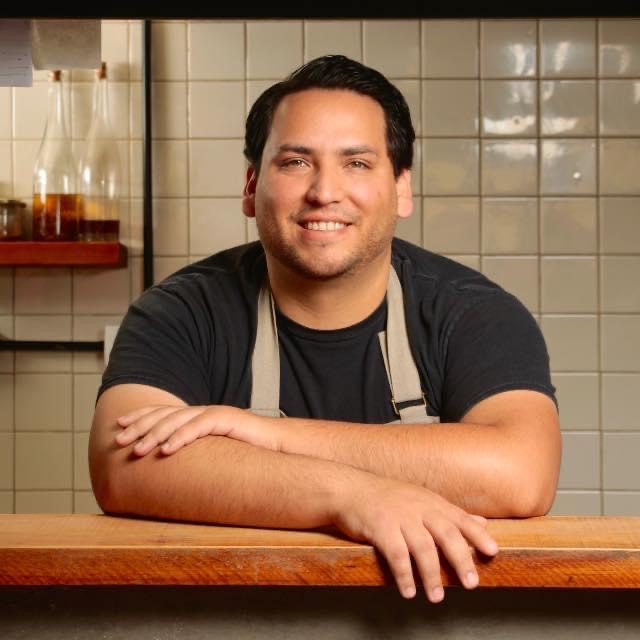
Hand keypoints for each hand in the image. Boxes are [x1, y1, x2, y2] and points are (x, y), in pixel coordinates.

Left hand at [114, 404, 280, 454]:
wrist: (277, 445)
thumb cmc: (245, 452)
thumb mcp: (213, 451)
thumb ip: (193, 453)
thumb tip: (168, 467)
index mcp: (197, 416)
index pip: (162, 412)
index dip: (139, 416)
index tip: (118, 425)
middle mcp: (202, 411)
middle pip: (164, 415)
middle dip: (139, 426)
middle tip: (119, 440)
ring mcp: (214, 413)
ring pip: (177, 420)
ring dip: (154, 435)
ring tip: (137, 451)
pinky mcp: (226, 419)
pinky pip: (199, 427)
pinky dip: (181, 438)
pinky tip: (166, 450)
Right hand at [333, 473, 497, 602]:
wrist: (350, 489)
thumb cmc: (388, 497)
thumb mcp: (422, 499)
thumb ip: (451, 513)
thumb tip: (483, 523)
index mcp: (431, 502)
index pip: (459, 518)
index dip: (477, 535)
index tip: (492, 552)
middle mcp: (418, 507)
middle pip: (446, 534)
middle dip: (460, 559)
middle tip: (470, 583)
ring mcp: (399, 516)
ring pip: (422, 547)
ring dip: (431, 575)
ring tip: (437, 596)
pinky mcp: (380, 527)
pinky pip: (396, 554)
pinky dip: (404, 574)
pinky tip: (409, 590)